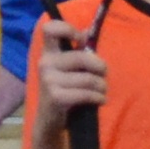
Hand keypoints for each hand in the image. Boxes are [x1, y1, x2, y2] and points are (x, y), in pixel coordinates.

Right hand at [27, 17, 105, 131]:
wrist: (49, 119)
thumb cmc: (63, 88)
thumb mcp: (67, 67)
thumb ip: (77, 49)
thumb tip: (89, 30)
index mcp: (48, 52)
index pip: (50, 29)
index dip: (68, 29)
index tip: (81, 40)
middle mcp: (45, 63)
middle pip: (82, 57)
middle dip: (100, 67)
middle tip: (104, 74)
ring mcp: (48, 80)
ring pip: (88, 79)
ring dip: (102, 86)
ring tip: (102, 90)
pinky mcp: (56, 97)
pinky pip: (86, 94)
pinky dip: (99, 97)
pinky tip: (101, 100)